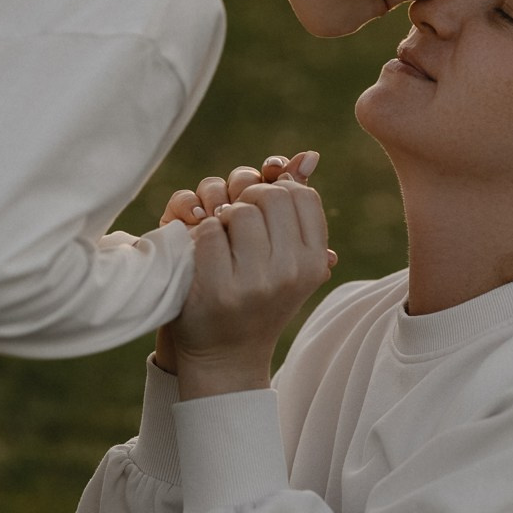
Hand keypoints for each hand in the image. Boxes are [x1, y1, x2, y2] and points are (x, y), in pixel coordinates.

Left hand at [154, 152, 321, 372]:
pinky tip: (201, 254)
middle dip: (247, 199)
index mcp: (313, 262)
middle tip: (235, 220)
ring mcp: (256, 282)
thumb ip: (295, 209)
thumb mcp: (287, 260)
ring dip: (222, 217)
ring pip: (239, 210)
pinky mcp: (219, 288)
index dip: (275, 192)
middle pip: (270, 196)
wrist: (226, 356)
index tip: (260, 211)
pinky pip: (209, 230)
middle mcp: (291, 272)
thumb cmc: (256, 299)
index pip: (301, 196)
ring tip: (220, 239)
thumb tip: (308, 156)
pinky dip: (199, 234)